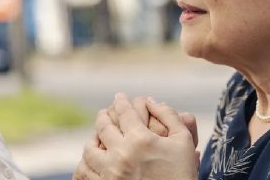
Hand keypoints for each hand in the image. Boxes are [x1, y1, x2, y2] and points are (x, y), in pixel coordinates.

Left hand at [73, 93, 197, 179]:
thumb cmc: (182, 174)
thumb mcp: (184, 142)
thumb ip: (169, 116)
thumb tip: (151, 100)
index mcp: (140, 140)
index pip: (124, 112)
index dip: (120, 101)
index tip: (119, 97)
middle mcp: (121, 154)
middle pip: (103, 126)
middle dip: (104, 116)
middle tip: (105, 112)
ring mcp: (110, 173)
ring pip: (90, 149)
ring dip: (93, 139)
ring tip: (96, 136)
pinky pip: (85, 172)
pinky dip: (86, 163)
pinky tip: (92, 159)